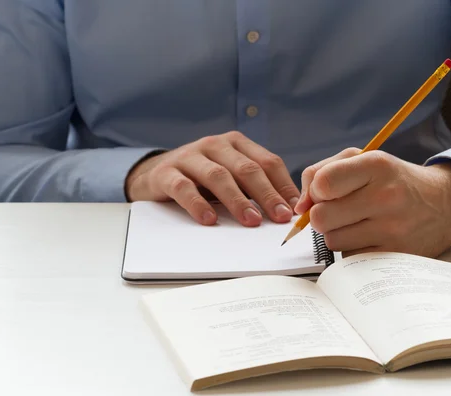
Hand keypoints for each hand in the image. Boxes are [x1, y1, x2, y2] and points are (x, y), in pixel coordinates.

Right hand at [125, 131, 299, 226]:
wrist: (154, 174)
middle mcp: (215, 145)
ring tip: (251, 221)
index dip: (284, 186)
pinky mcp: (165, 173)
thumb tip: (287, 210)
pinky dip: (198, 204)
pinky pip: (184, 188)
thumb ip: (255, 187)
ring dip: (238, 200)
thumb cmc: (201, 179)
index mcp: (236, 143)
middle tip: (279, 217)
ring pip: (218, 176)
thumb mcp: (231, 176)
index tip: (295, 209)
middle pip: (247, 169)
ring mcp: (189, 156)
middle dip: (267, 194)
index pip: (268, 162)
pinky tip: (209, 220)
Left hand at [294, 149, 450, 257]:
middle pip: (321, 218)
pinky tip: (370, 237)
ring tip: (358, 222)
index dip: (316, 191)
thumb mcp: (362, 160)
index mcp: (377, 166)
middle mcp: (386, 197)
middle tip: (341, 210)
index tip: (326, 192)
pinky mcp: (395, 255)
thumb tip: (300, 208)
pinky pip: (350, 258)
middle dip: (323, 215)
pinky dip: (353, 249)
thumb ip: (321, 172)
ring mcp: (393, 230)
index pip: (323, 183)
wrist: (445, 204)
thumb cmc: (392, 179)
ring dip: (337, 234)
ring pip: (332, 241)